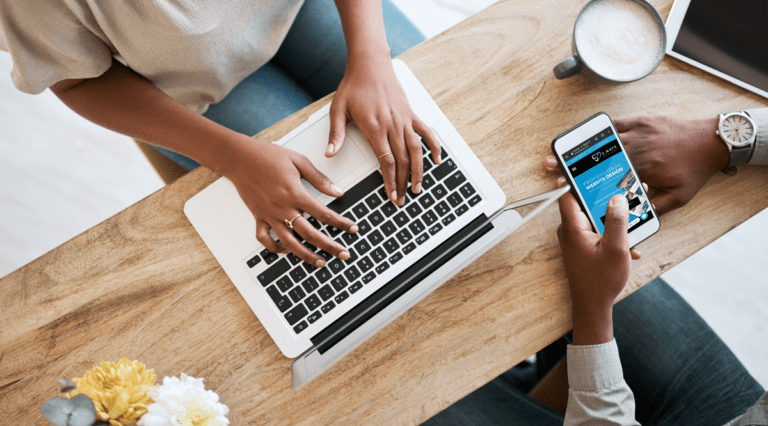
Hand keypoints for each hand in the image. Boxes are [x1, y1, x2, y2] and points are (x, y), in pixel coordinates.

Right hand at [223, 136, 357, 266]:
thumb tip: (337, 191)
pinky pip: (265, 239)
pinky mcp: (258, 217)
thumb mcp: (298, 161)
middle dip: (330, 246)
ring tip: (320, 262)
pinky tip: (286, 251)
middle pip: (311, 234)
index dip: (342, 223)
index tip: (353, 229)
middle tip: (344, 254)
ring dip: (306, 255)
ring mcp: (270, 215)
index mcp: (295, 193)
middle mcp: (283, 208)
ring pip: (289, 243)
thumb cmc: (267, 156)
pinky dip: (275, 248)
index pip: (324, 214)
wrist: (239, 157)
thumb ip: (319, 178)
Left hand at [327, 52, 440, 205]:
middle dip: (402, 183)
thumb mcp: (338, 109)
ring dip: (418, 171)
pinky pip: (426, 132)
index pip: (386, 160)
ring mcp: (404, 119)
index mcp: (374, 127)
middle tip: (401, 199)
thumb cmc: (353, 85)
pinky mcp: (410, 114)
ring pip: (415, 150)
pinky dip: (434, 146)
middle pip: (401, 160)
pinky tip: (437, 160)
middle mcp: (392, 125)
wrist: (370, 63)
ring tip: (417, 188)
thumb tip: (329, 154)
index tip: (391, 194)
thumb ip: (335, 134)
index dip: (390, 180)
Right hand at [544, 116, 729, 214]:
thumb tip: (632, 215)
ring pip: (604, 141)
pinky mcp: (642, 121)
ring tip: (562, 151)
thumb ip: (655, 208)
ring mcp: (639, 132)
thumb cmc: (695, 170)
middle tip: (552, 165)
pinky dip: (601, 130)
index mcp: (642, 167)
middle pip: (597, 157)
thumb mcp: (679, 197)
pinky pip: (617, 124)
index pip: (605, 175)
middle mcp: (637, 147)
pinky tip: (587, 136)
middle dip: (572, 162)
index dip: (582, 180)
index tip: (565, 183)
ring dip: (581, 147)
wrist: (712, 141)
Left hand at [557, 182, 640, 344]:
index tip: (590, 167)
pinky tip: (629, 244)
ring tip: (634, 218)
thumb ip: (618, 222)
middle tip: (627, 192)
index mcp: (573, 228)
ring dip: (613, 218)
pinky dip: (612, 232)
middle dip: (606, 198)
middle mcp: (570, 230)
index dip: (577, 179)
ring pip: (594, 216)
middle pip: (585, 202)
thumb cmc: (600, 282)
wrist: (592, 306)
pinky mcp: (582, 244)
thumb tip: (617, 198)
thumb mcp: (616, 250)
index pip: (567, 194)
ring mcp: (575, 237)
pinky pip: (597, 229)